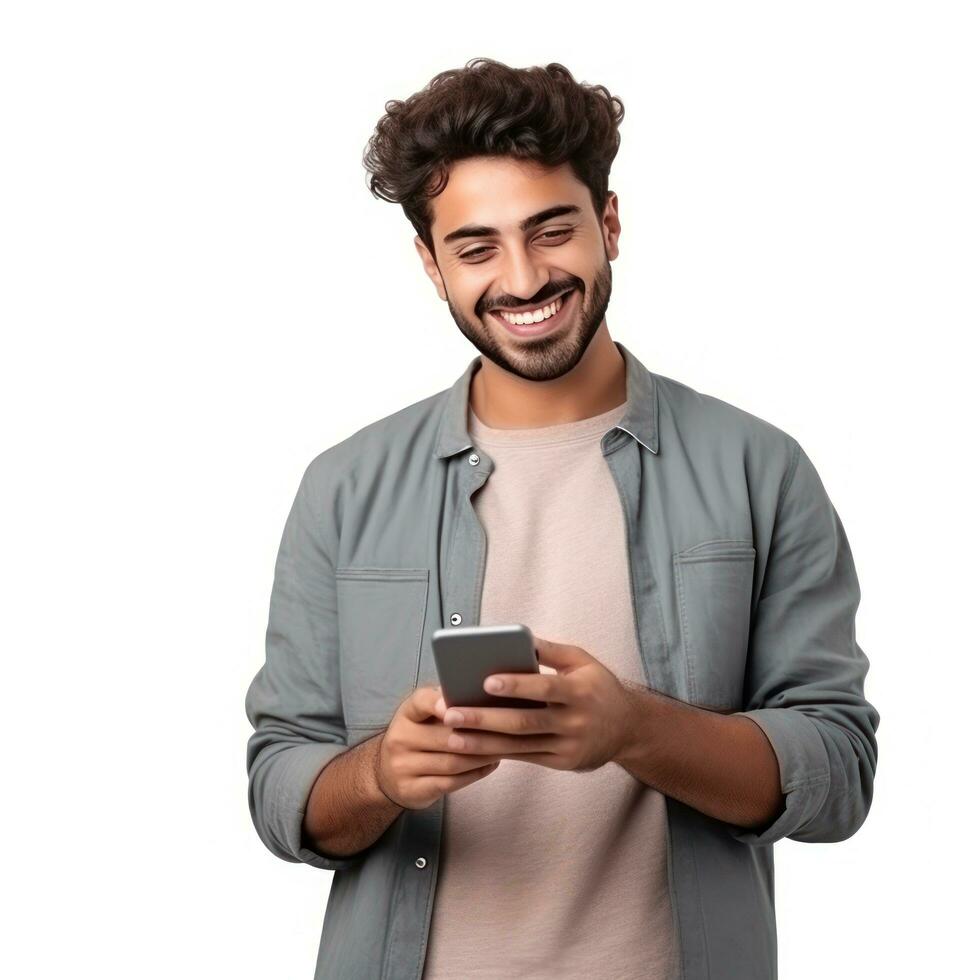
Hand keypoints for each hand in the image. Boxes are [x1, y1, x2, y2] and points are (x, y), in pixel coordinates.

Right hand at [374, 684, 502, 810]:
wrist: (388, 774)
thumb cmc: (419, 736)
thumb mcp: (424, 715)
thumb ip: (447, 704)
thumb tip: (488, 692)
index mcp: (406, 714)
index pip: (420, 702)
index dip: (438, 703)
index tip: (456, 705)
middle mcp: (400, 738)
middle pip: (446, 737)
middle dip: (480, 734)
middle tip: (510, 729)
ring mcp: (403, 767)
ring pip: (452, 762)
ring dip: (483, 755)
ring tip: (506, 747)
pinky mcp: (412, 790)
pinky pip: (450, 783)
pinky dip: (475, 774)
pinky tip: (492, 764)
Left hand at [432, 635, 636, 772]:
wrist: (629, 729)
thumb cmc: (599, 687)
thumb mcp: (583, 661)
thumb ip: (552, 650)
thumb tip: (519, 637)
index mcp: (580, 691)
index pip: (545, 687)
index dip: (517, 686)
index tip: (486, 681)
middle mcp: (575, 721)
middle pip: (525, 721)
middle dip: (485, 718)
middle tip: (452, 712)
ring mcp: (568, 746)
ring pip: (520, 745)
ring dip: (483, 742)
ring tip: (452, 735)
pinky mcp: (561, 763)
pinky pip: (524, 759)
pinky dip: (497, 753)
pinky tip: (472, 749)